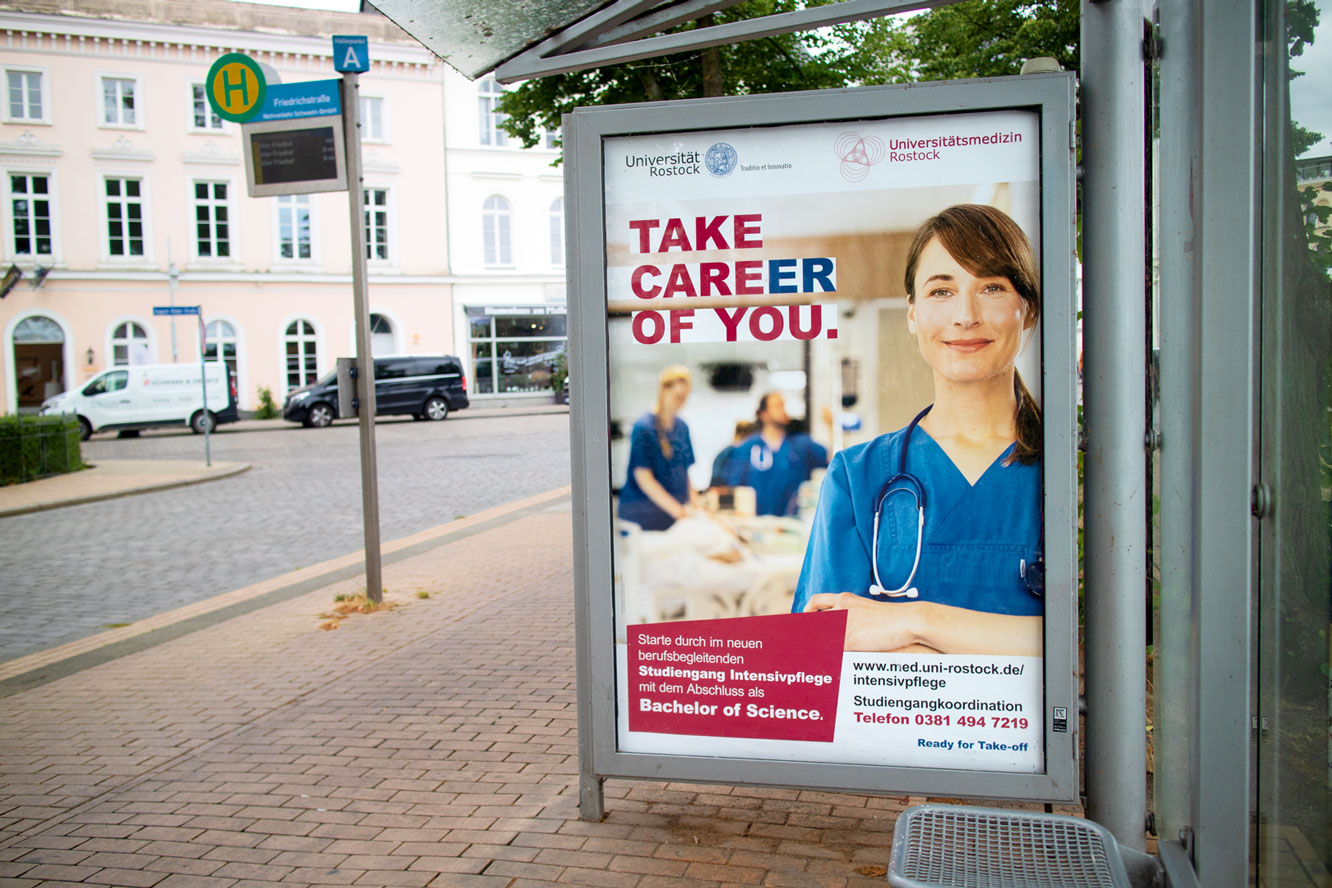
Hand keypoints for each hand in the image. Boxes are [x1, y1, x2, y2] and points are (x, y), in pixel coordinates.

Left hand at [805, 592, 919, 650]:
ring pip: (817, 634)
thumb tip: (846, 627)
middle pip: (812, 619)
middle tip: (800, 642)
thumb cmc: (892, 618)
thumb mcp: (868, 610)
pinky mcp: (849, 639)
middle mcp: (841, 608)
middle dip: (804, 631)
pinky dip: (824, 654)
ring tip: (807, 656)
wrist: (907, 620)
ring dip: (813, 645)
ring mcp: (843, 624)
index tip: (802, 621)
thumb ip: (853, 615)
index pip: (816, 601)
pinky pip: (829, 648)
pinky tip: (823, 662)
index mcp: (845, 599)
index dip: (806, 611)